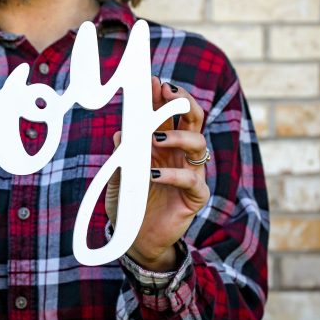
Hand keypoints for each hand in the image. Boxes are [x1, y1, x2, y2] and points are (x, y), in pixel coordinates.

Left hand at [105, 78, 210, 271]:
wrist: (136, 239)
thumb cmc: (129, 203)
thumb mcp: (120, 175)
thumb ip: (122, 154)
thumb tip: (121, 131)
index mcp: (164, 145)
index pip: (168, 114)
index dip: (163, 97)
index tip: (153, 80)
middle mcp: (180, 155)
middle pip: (193, 120)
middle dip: (182, 102)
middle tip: (167, 92)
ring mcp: (191, 174)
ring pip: (199, 144)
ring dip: (178, 137)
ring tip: (156, 139)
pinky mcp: (195, 197)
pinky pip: (192, 180)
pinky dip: (173, 175)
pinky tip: (154, 175)